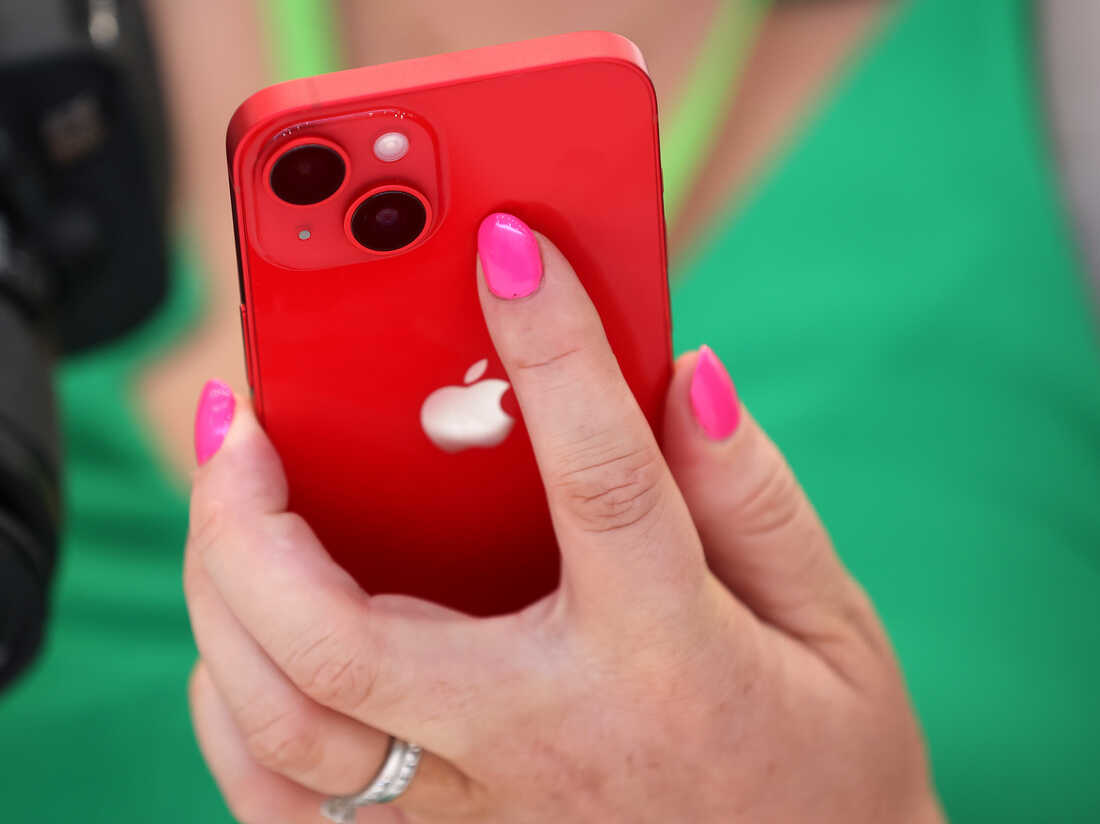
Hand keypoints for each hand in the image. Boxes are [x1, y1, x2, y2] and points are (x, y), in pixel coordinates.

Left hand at [184, 213, 942, 822]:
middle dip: (250, 517)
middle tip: (240, 423)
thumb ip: (755, 498)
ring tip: (227, 507)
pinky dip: (239, 711)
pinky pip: (289, 804)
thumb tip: (682, 376)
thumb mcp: (831, 629)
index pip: (598, 477)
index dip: (554, 349)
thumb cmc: (829, 771)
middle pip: (342, 636)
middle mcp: (546, 739)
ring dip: (226, 602)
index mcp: (664, 659)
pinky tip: (243, 639)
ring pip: (287, 725)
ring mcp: (481, 812)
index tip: (508, 247)